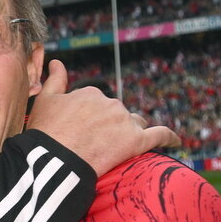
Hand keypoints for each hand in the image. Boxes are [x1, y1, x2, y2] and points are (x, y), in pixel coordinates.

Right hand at [29, 60, 180, 176]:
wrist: (54, 159)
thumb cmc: (45, 132)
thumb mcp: (43, 102)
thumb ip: (54, 80)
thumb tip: (56, 62)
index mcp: (91, 93)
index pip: (97, 104)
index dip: (89, 119)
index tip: (81, 132)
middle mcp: (110, 103)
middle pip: (117, 114)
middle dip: (110, 125)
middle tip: (94, 144)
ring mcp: (124, 122)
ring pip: (135, 124)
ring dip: (131, 131)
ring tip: (120, 147)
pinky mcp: (135, 142)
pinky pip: (160, 136)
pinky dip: (169, 138)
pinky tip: (177, 141)